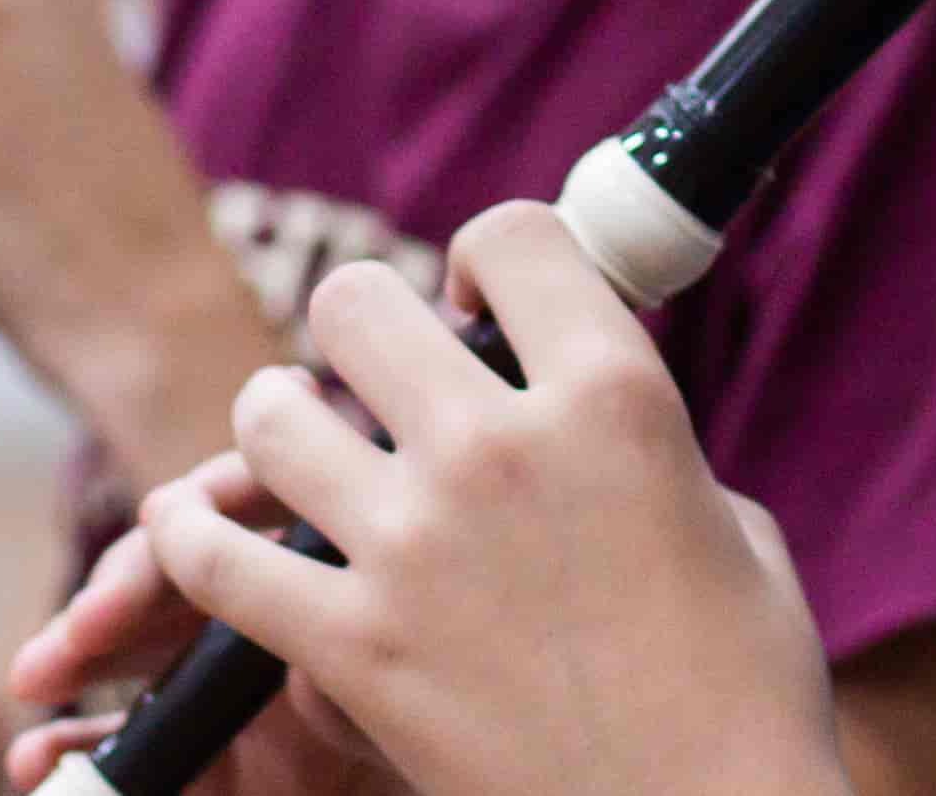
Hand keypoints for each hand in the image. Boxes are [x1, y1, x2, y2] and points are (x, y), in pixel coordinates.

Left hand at [67, 204, 853, 795]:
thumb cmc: (742, 700)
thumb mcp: (735, 531)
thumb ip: (643, 449)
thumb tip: (589, 419)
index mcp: (615, 401)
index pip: (509, 235)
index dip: (485, 261)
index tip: (477, 310)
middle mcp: (500, 448)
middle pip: (353, 301)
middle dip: (360, 330)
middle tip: (378, 385)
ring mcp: (415, 545)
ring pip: (268, 412)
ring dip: (279, 424)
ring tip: (300, 453)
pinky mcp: (352, 645)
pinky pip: (214, 556)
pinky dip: (193, 540)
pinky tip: (202, 533)